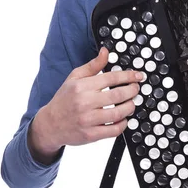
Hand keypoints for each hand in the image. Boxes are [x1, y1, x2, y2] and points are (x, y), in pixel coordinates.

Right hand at [28, 46, 142, 163]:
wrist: (49, 125)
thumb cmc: (64, 99)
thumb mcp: (75, 78)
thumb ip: (93, 65)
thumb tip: (106, 52)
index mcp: (82, 87)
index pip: (111, 78)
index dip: (129, 76)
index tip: (138, 76)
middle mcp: (84, 103)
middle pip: (118, 95)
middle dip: (132, 91)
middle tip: (136, 89)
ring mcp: (87, 120)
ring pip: (118, 113)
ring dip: (130, 107)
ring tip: (131, 103)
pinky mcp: (90, 135)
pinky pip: (113, 130)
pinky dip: (123, 124)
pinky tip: (123, 118)